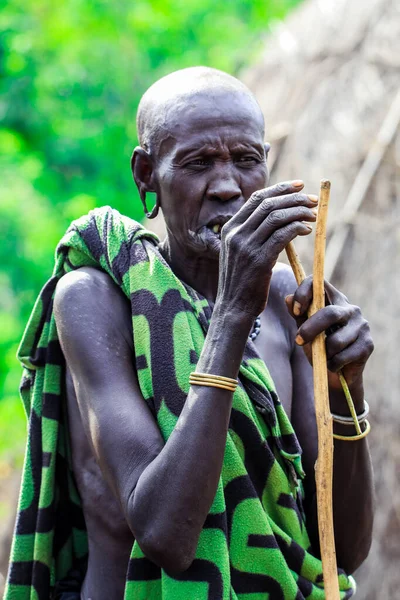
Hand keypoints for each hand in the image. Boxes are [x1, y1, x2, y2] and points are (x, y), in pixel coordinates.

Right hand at [216, 181, 317, 318]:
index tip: (300, 186)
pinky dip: (297, 228)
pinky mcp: (259, 260)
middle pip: (269, 204)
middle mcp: (235, 234)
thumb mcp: (239, 253)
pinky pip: (283, 235)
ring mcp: (246, 247)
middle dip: (294, 198)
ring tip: (314, 215)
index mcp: (229, 229)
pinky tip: (307, 230)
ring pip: (277, 217)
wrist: (233, 308)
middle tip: (313, 200)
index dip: (280, 189)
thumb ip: (251, 234)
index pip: (257, 199)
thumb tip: (275, 217)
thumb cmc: (242, 282)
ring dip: (299, 212)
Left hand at [285, 276, 373, 389]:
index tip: (296, 311)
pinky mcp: (368, 344)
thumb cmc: (320, 347)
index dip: (304, 293)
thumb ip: (298, 315)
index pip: (319, 284)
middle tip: (298, 340)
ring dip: (323, 353)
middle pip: (329, 313)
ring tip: (324, 357)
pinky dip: (332, 364)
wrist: (338, 374)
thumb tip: (288, 298)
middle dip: (310, 329)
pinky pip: (343, 356)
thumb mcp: (305, 330)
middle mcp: (351, 309)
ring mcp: (362, 326)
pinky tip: (334, 365)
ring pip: (335, 341)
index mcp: (334, 300)